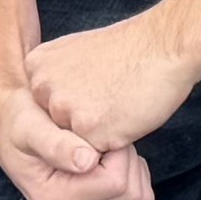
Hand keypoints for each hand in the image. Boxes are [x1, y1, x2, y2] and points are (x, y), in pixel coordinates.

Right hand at [0, 66, 157, 199]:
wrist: (12, 128)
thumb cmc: (20, 121)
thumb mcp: (28, 125)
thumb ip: (55, 143)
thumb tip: (86, 162)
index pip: (115, 182)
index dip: (116, 148)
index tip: (95, 128)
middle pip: (130, 193)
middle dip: (123, 157)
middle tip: (98, 135)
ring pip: (138, 197)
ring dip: (128, 166)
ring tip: (100, 146)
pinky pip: (137, 199)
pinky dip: (130, 173)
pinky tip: (107, 157)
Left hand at [20, 10, 199, 158]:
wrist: (164, 46)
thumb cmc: (129, 50)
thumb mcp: (76, 50)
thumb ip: (55, 76)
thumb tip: (48, 102)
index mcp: (36, 66)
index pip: (44, 106)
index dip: (75, 101)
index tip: (94, 82)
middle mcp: (42, 88)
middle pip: (58, 126)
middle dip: (83, 119)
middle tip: (108, 93)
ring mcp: (63, 110)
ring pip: (76, 143)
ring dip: (98, 132)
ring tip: (117, 102)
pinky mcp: (88, 131)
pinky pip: (97, 153)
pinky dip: (114, 141)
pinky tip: (126, 114)